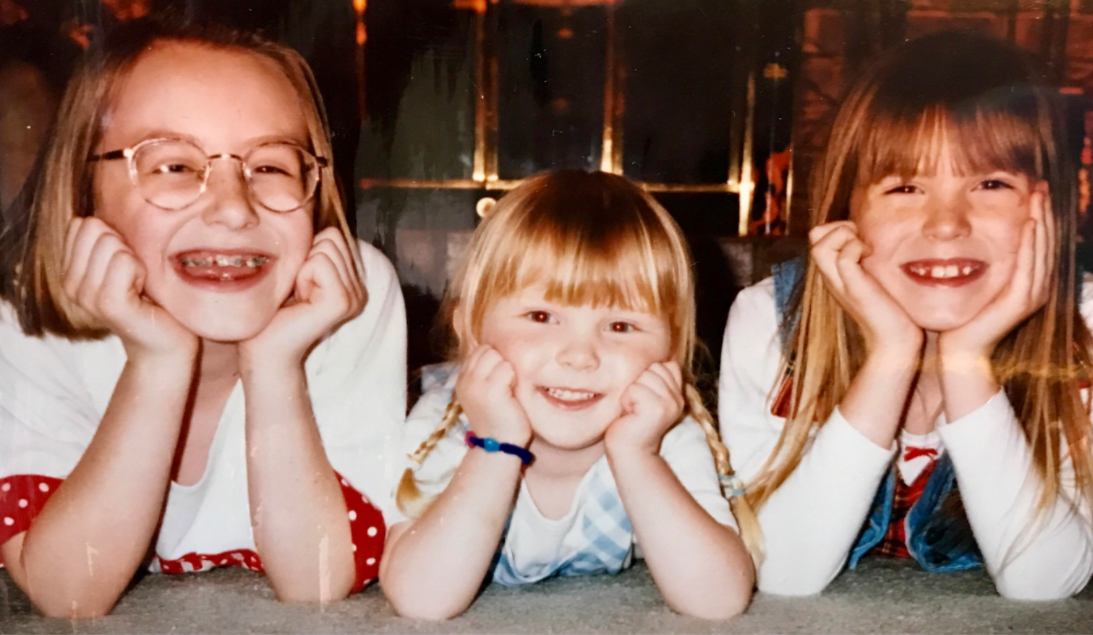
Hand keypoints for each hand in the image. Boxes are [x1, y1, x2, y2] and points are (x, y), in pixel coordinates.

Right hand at [62, 217, 195, 358]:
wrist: (166, 343)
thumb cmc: (152, 300)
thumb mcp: (126, 264)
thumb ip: (108, 240)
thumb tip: (102, 206)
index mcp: (71, 272)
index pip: (82, 224)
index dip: (114, 237)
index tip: (127, 265)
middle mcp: (71, 284)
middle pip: (95, 229)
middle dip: (125, 247)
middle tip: (135, 277)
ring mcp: (87, 295)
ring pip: (111, 243)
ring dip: (136, 261)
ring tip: (139, 287)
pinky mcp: (108, 303)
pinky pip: (125, 261)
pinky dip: (141, 271)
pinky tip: (143, 294)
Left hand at [240, 228, 365, 364]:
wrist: (263, 346)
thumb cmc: (273, 309)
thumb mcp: (297, 269)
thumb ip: (313, 247)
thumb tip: (308, 208)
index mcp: (351, 281)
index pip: (335, 234)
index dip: (308, 252)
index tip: (299, 282)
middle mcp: (359, 289)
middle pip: (333, 237)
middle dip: (307, 259)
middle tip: (298, 291)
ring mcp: (354, 296)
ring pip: (326, 248)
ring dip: (303, 269)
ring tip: (300, 297)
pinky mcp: (342, 301)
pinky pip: (320, 263)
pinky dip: (303, 277)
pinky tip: (301, 301)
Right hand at [455, 345, 531, 446]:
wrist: (499, 446)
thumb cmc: (498, 418)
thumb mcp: (482, 394)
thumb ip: (483, 374)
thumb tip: (496, 353)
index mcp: (462, 380)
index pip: (479, 350)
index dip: (493, 360)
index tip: (498, 379)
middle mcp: (465, 381)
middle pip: (487, 350)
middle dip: (500, 362)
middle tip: (504, 384)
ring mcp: (476, 385)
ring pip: (496, 356)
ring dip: (507, 370)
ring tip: (508, 389)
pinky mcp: (491, 390)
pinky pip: (507, 368)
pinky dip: (513, 378)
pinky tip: (511, 394)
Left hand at [604, 362, 684, 455]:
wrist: (629, 451)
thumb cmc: (632, 422)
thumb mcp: (647, 397)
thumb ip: (655, 380)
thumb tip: (659, 359)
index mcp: (677, 394)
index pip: (666, 365)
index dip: (648, 377)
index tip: (643, 398)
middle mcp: (678, 398)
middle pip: (654, 367)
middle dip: (638, 383)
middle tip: (636, 405)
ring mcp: (669, 403)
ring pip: (644, 376)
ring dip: (631, 392)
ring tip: (633, 410)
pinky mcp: (657, 409)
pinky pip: (635, 389)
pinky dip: (626, 400)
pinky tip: (630, 414)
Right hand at [810, 221, 922, 358]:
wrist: (894, 341)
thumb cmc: (890, 310)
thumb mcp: (873, 278)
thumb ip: (866, 261)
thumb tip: (874, 238)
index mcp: (833, 272)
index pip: (818, 236)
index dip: (838, 227)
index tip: (861, 239)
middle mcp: (830, 276)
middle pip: (813, 237)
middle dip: (838, 227)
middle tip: (860, 240)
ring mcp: (839, 282)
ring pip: (819, 246)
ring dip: (844, 237)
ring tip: (864, 249)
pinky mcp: (852, 288)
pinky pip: (844, 256)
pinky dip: (856, 248)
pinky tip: (871, 257)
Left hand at [939, 190, 1054, 363]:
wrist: (959, 350)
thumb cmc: (961, 315)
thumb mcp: (977, 280)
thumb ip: (984, 260)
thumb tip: (973, 234)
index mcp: (1028, 281)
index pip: (1039, 242)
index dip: (1040, 215)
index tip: (1034, 189)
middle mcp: (1036, 287)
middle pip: (1046, 242)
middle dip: (1045, 212)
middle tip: (1042, 186)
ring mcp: (1031, 294)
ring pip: (1042, 250)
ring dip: (1042, 221)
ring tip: (1039, 197)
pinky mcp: (1021, 301)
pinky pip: (1029, 266)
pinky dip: (1031, 244)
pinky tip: (1030, 224)